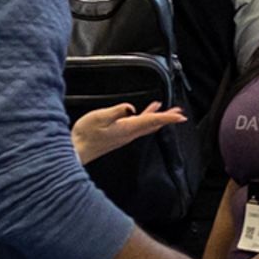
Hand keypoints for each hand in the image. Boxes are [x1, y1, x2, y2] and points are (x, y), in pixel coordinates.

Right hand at [72, 102, 186, 165]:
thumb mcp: (99, 118)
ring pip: (147, 126)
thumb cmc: (85, 135)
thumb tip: (131, 108)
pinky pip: (138, 126)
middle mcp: (129, 133)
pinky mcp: (119, 136)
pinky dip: (145, 119)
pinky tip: (142, 114)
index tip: (181, 116)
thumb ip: (116, 111)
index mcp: (127, 128)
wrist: (77, 150)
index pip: (152, 121)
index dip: (167, 117)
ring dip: (158, 118)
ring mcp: (125, 136)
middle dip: (167, 118)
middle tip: (180, 113)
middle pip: (153, 124)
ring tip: (166, 110)